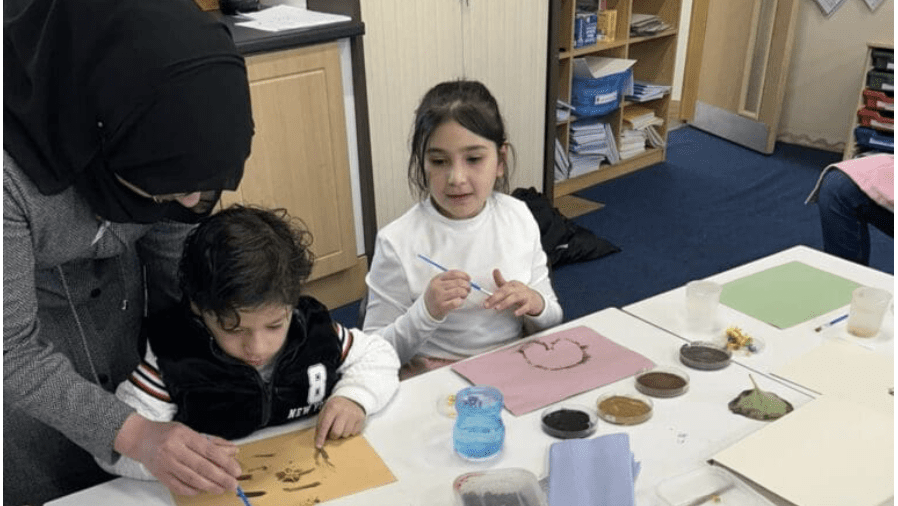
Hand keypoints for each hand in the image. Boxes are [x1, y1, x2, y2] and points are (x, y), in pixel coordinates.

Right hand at [114, 413, 240, 495]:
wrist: (140, 438)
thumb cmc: (167, 433)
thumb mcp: (190, 432)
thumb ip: (212, 442)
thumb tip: (233, 451)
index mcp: (184, 435)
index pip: (209, 450)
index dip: (225, 462)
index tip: (236, 470)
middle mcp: (174, 449)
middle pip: (201, 467)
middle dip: (220, 477)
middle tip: (233, 484)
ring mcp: (166, 463)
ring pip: (191, 478)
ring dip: (209, 486)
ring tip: (222, 488)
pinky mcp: (160, 475)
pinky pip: (178, 487)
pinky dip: (192, 490)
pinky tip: (202, 490)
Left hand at [314, 396, 365, 447]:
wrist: (352, 398)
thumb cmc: (336, 407)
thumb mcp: (326, 410)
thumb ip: (321, 423)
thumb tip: (319, 438)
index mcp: (333, 407)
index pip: (325, 425)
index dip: (321, 436)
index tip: (318, 445)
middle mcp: (344, 411)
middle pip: (336, 432)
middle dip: (333, 436)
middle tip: (332, 433)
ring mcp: (353, 415)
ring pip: (346, 434)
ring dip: (342, 434)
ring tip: (341, 427)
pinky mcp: (361, 418)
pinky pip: (354, 433)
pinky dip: (350, 432)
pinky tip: (348, 425)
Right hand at [423, 270, 471, 319]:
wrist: (427, 308)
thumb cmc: (437, 295)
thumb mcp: (439, 283)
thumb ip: (451, 279)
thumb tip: (467, 278)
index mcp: (437, 279)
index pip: (453, 273)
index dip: (464, 275)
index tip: (468, 279)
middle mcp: (437, 286)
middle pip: (458, 282)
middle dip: (467, 285)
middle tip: (468, 289)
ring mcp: (439, 296)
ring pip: (459, 291)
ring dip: (465, 293)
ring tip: (464, 295)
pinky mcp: (442, 306)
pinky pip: (456, 302)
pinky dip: (461, 301)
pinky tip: (460, 301)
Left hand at [484, 269, 544, 316]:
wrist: (535, 300)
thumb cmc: (520, 293)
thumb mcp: (510, 287)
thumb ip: (500, 282)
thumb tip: (493, 274)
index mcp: (512, 285)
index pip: (501, 288)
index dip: (492, 295)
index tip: (485, 301)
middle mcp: (518, 288)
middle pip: (506, 291)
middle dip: (495, 298)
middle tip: (487, 305)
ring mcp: (525, 295)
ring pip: (515, 297)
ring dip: (505, 302)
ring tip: (497, 308)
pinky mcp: (530, 303)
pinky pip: (526, 306)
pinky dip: (521, 309)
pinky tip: (515, 313)